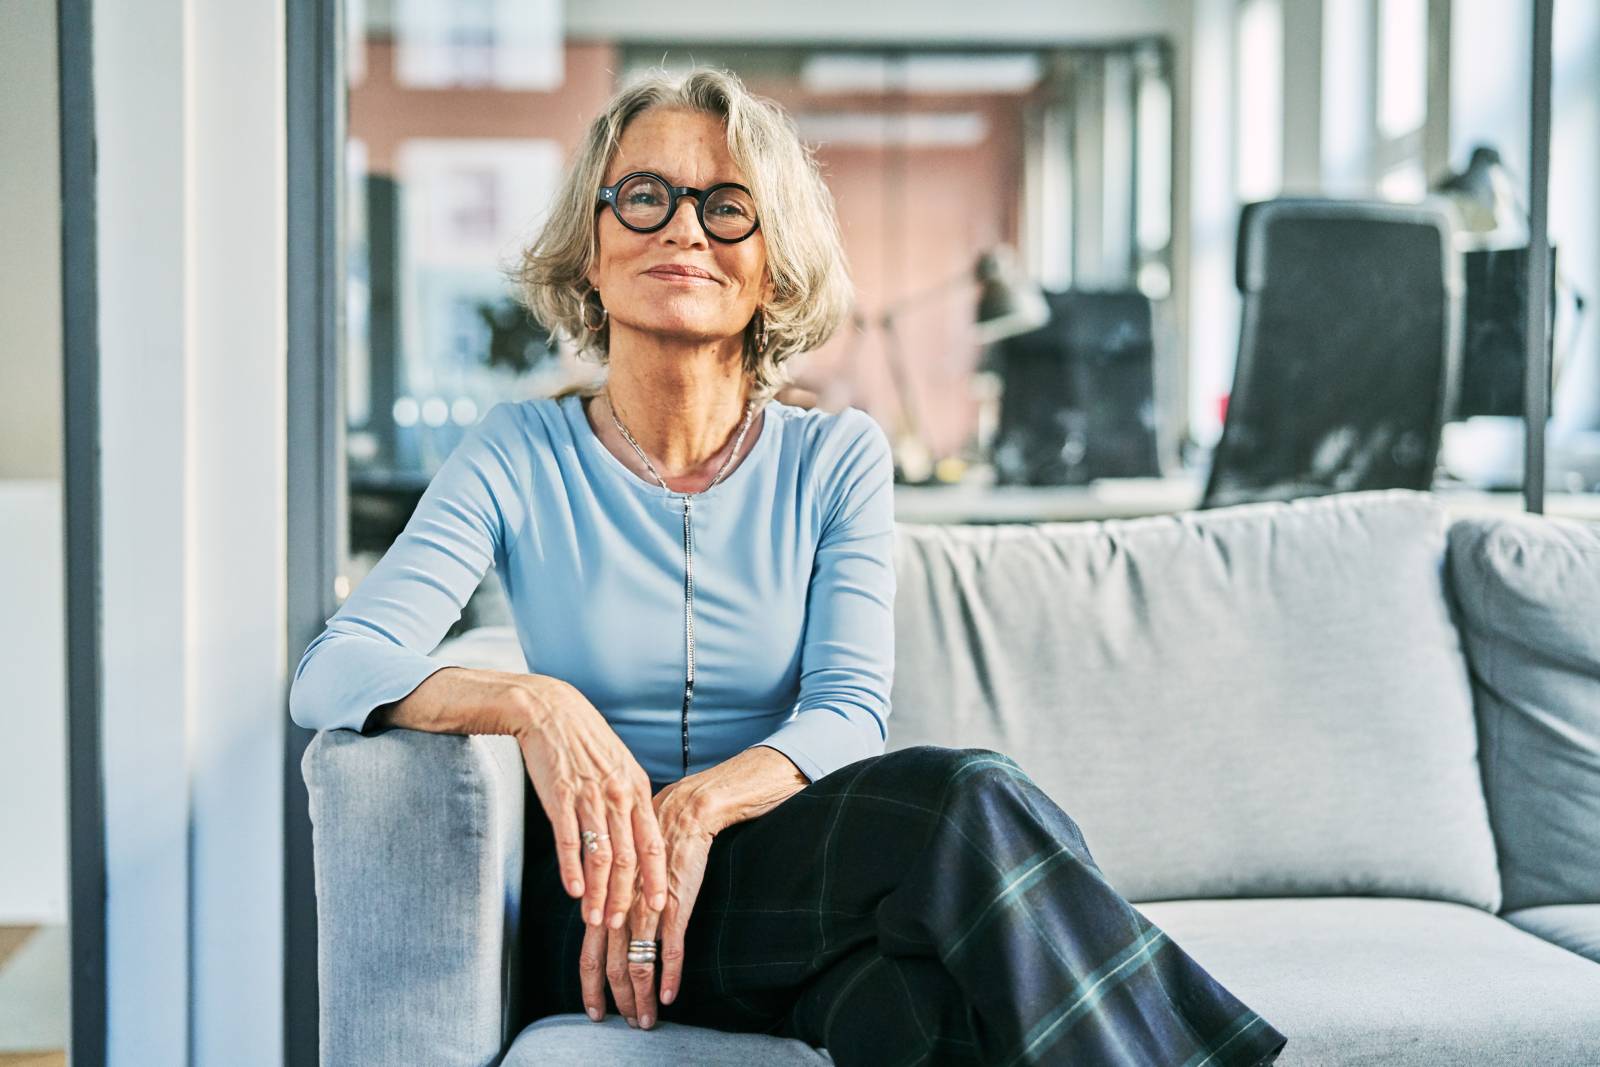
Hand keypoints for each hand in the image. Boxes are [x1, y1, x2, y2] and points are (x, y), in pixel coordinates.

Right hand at [514, 676, 668, 932]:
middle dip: (625, 897)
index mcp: (636, 788)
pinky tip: (573, 892)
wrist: (551, 711)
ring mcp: (589, 797)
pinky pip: (569, 840)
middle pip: (627, 858)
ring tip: (594, 919)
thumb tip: (636, 831)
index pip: (652, 843)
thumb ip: (629, 798)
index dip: (656, 878)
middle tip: (622, 927)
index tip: (660, 906)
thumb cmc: (586, 740)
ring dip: (597, 893)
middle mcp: (617, 795)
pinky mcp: (560, 797)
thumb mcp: (618, 765)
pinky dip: (572, 870)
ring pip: (600, 855)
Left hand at [580, 776, 715, 1028]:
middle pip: (611, 968)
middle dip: (617, 1001)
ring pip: (638, 965)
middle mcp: (620, 911)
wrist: (681, 816)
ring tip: (646, 1019)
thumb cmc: (650, 843)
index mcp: (605, 904)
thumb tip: (600, 928)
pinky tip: (669, 996)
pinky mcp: (676, 907)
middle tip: (625, 1022)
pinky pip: (671, 950)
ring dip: (642, 997)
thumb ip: (610, 903)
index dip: (590, 988)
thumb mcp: (620, 875)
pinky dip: (669, 976)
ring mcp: (648, 910)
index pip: (588, 956)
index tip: (595, 1010)